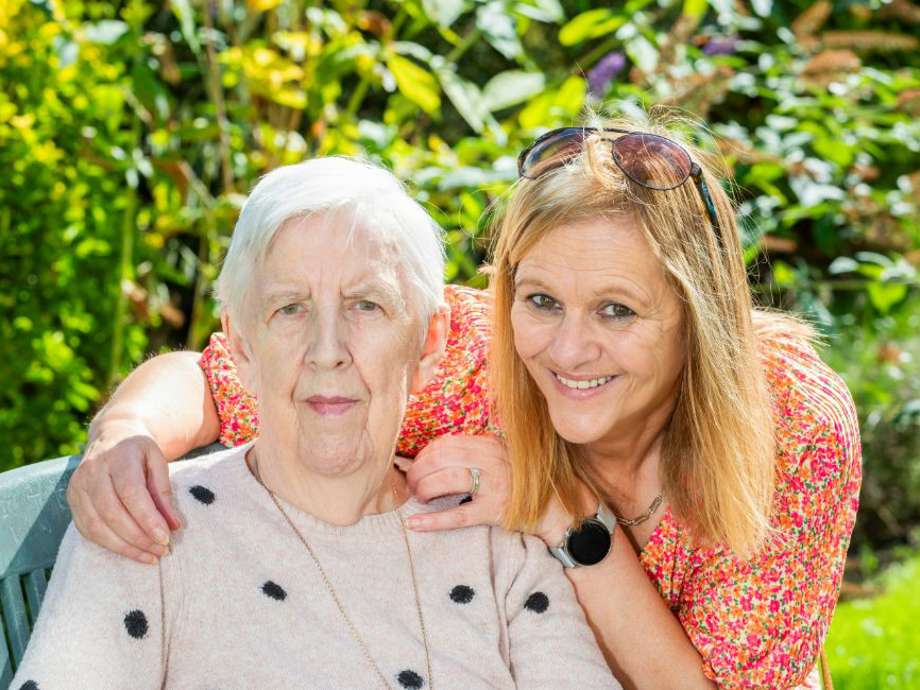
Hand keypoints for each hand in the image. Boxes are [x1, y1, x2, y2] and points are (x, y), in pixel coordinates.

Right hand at [67, 420, 181, 563]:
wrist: (111, 435)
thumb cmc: (139, 452)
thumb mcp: (157, 462)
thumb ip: (164, 492)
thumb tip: (174, 525)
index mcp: (117, 456)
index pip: (130, 492)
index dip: (147, 518)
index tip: (165, 538)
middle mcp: (92, 471)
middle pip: (112, 512)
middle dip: (139, 537)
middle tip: (162, 550)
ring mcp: (77, 487)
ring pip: (97, 526)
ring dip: (125, 547)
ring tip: (150, 556)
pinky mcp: (72, 501)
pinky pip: (88, 530)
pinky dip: (110, 545)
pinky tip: (131, 551)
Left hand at [402, 434, 510, 531]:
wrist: (552, 509)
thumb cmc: (518, 483)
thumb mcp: (498, 457)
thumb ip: (471, 453)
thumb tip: (430, 456)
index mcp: (489, 444)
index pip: (445, 443)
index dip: (423, 455)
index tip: (415, 466)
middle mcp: (491, 460)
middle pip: (440, 459)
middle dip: (418, 471)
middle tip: (410, 484)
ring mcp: (494, 485)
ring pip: (446, 481)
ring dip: (424, 489)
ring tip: (418, 497)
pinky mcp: (494, 511)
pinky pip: (457, 516)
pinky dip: (433, 520)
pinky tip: (415, 523)